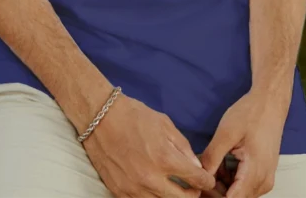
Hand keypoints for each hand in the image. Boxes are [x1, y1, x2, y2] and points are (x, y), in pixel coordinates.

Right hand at [83, 92, 216, 196]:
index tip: (207, 179)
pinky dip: (151, 197)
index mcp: (164, 158)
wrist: (99, 116)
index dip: (206, 180)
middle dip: (193, 194)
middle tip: (193, 187)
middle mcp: (150, 178)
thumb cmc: (133, 115)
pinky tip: (154, 188)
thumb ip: (183, 147)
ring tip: (174, 188)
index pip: (196, 179)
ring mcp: (134, 188)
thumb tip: (195, 166)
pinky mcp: (119, 192)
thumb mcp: (164, 123)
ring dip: (172, 197)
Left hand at [198, 89, 286, 196]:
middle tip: (199, 174)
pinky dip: (229, 179)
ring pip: (239, 194)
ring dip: (221, 185)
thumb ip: (212, 158)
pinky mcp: (263, 174)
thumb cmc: (250, 114)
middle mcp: (263, 182)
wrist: (270, 102)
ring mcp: (265, 179)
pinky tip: (220, 164)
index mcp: (255, 173)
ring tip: (209, 165)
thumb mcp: (226, 133)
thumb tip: (199, 176)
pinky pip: (244, 186)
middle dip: (215, 190)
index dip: (212, 195)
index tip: (199, 185)